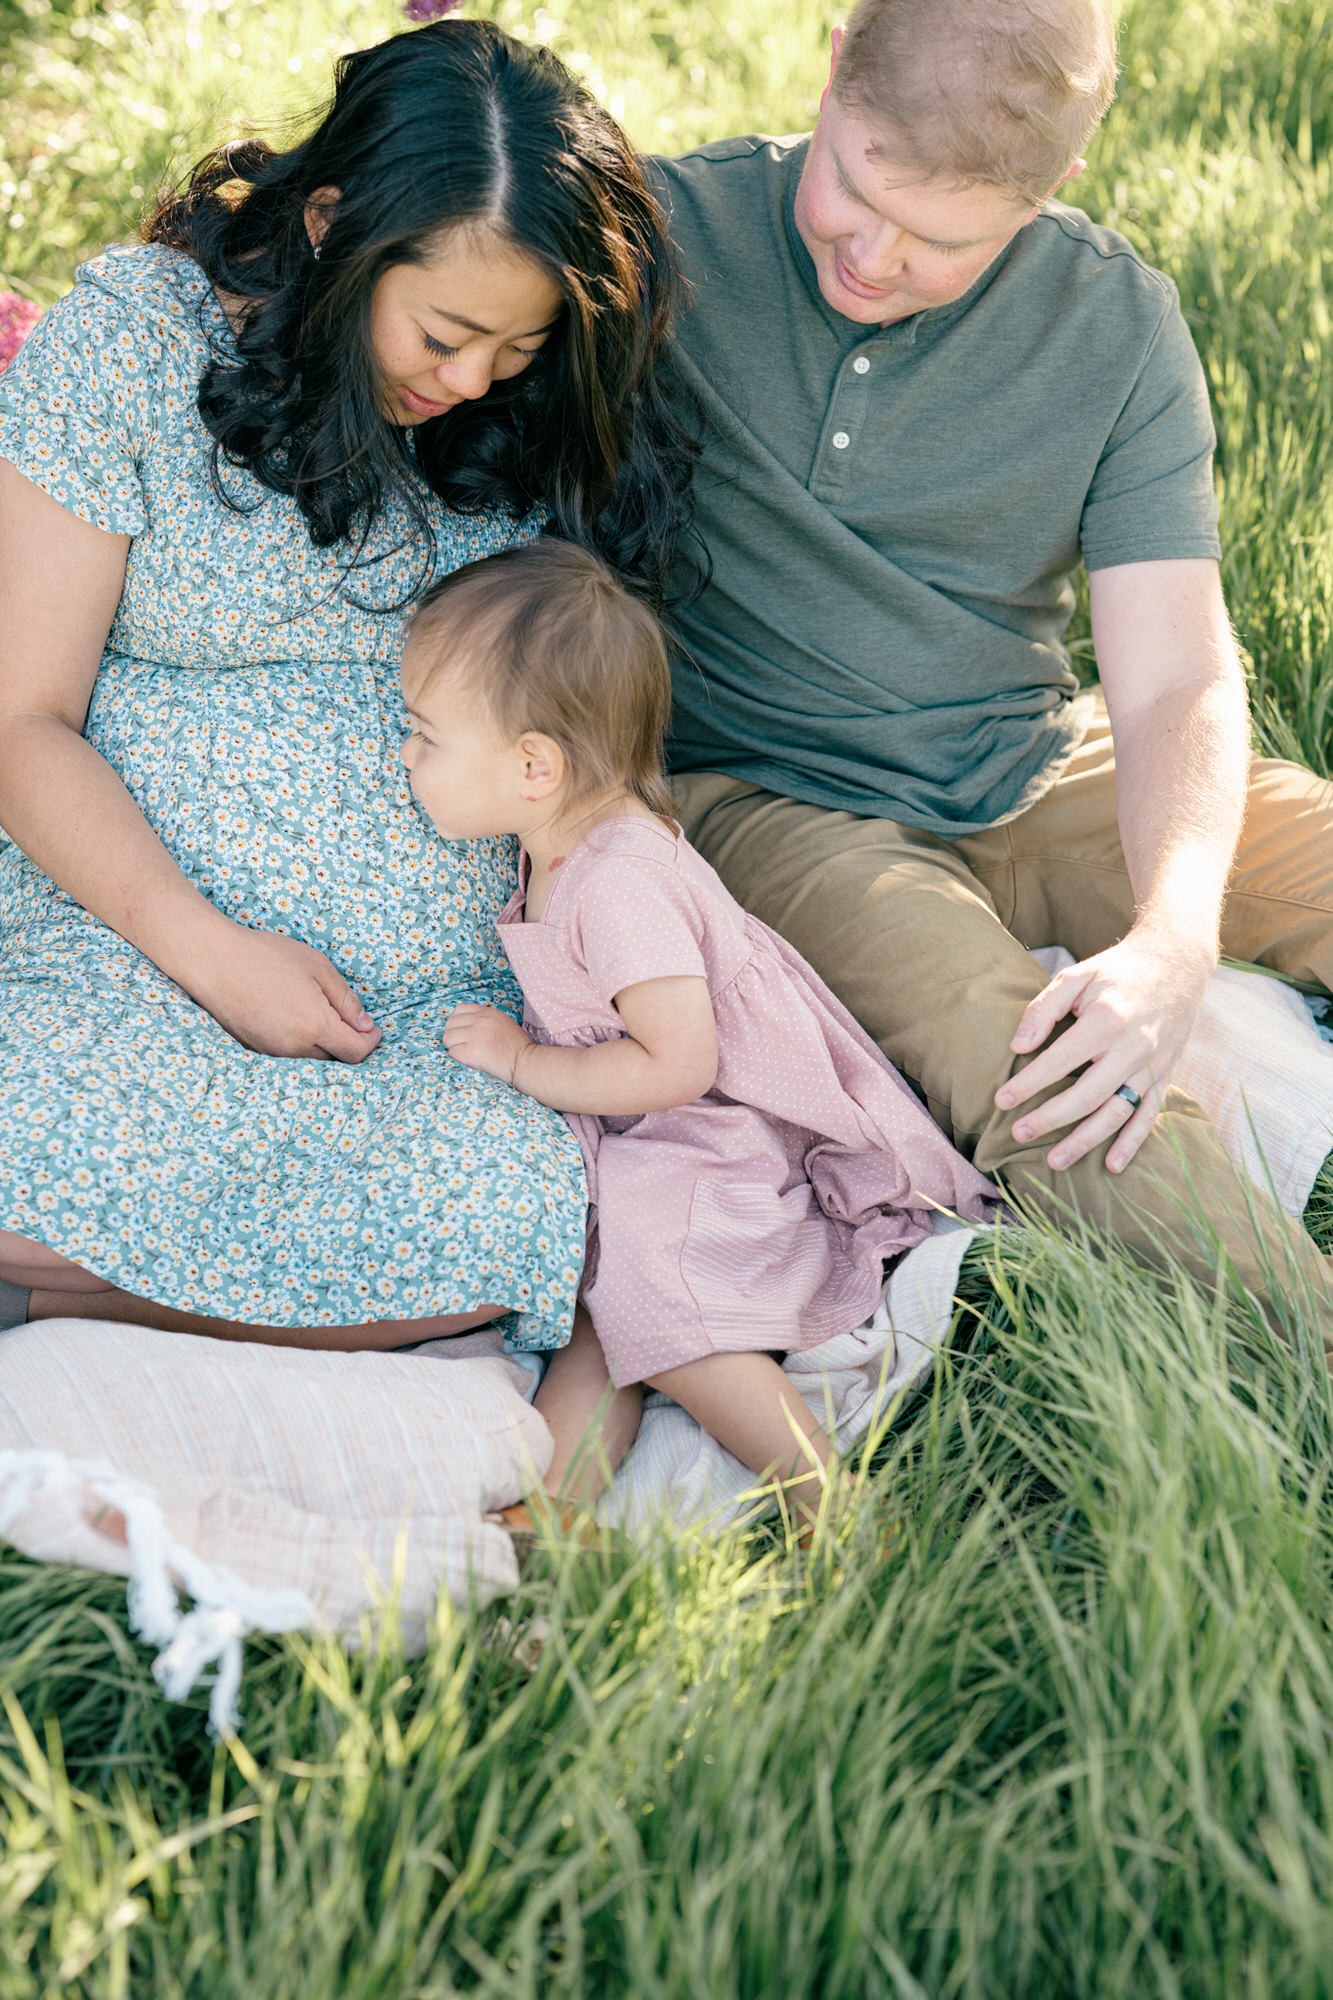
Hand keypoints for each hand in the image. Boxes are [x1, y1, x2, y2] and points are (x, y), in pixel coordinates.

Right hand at [185, 920, 381, 1061]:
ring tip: (319, 1014)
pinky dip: (301, 1043)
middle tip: (349, 1019)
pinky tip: (295, 1019)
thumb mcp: (318, 967)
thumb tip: (364, 1025)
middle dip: (348, 1042)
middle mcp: (294, 1047)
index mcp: (315, 1026)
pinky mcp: (256, 1050)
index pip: (355, 1052)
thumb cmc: (266, 956)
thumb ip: (346, 1000)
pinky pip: (289, 1055)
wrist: (213, 960)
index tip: (373, 1029)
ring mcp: (272, 1052)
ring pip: (312, 1059)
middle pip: (335, 1059)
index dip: (370, 1042)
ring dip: (324, 1044)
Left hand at [444, 1003, 532, 1085]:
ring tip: (467, 1054)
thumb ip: (486, 1021)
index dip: (456, 1022)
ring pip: (448, 1038)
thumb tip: (466, 1028)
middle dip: (454, 1036)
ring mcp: (475, 1035)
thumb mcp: (503, 1023)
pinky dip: (458, 1058)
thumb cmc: (519, 1047)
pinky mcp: (472, 1051)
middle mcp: (480, 1021)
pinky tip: (470, 1060)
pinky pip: (452, 1053)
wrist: (527, 1061)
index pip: (460, 1009)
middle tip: (464, 1046)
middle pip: (450, 1024)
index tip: (462, 1032)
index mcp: (488, 1012)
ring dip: (454, 1047)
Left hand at [995, 927, 1214, 1173]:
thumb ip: (1044, 1008)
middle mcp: (1133, 1047)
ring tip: (1054, 1162)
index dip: (1029, 1083)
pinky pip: (1149, 1115)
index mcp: (1107, 1020)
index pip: (1060, 1060)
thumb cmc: (1117, 972)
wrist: (1176, 964)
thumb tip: (1018, 1046)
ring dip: (1085, 1141)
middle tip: (1018, 1134)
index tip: (1001, 1100)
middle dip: (1049, 1119)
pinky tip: (1111, 1165)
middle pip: (1087, 1095)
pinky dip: (1132, 1143)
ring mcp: (1153, 1066)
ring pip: (1117, 1113)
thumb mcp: (1077, 975)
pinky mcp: (1166, 1075)